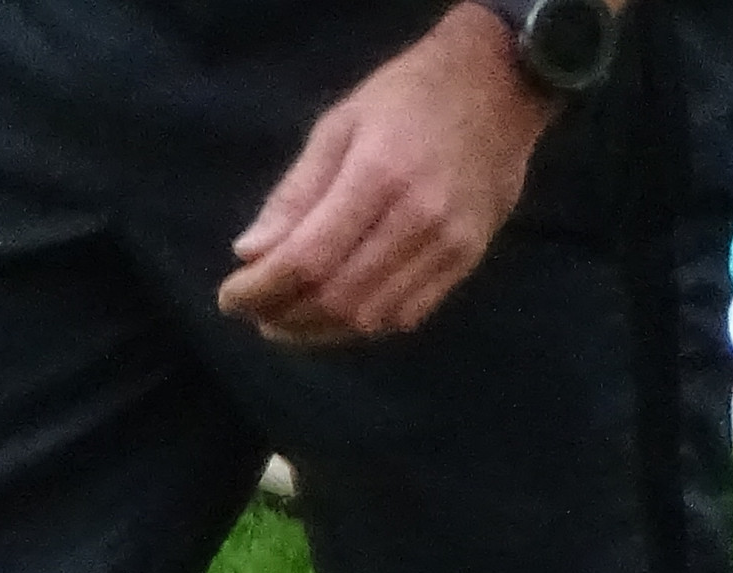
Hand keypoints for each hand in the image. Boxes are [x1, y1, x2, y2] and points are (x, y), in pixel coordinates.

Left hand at [218, 5, 552, 347]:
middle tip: (255, 313)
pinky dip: (361, 325)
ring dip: (318, 331)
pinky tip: (337, 313)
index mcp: (377, 176)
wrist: (502, 82)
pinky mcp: (468, 258)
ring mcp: (448, 244)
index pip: (307, 259)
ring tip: (287, 320)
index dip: (261, 290)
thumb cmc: (409, 96)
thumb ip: (295, 193)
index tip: (230, 297)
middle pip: (336, 298)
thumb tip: (250, 253)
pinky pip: (407, 316)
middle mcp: (417, 218)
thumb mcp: (339, 124)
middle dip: (283, 316)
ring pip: (370, 318)